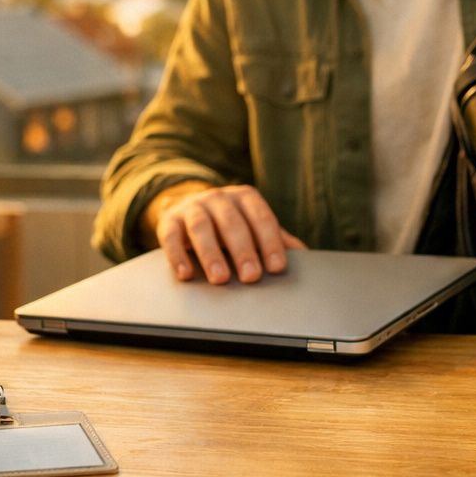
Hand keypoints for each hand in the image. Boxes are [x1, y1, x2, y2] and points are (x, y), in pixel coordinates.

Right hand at [145, 181, 306, 284]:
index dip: (270, 241)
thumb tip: (306, 258)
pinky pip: (170, 237)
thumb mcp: (254, 227)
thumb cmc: (229, 225)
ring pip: (201, 227)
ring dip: (211, 253)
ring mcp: (192, 207)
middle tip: (251, 277)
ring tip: (220, 278)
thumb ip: (277, 239)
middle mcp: (219, 198)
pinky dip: (177, 256)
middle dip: (243, 250)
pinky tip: (186, 275)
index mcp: (245, 197)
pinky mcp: (168, 221)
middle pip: (232, 222)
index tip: (277, 266)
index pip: (261, 217)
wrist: (188, 209)